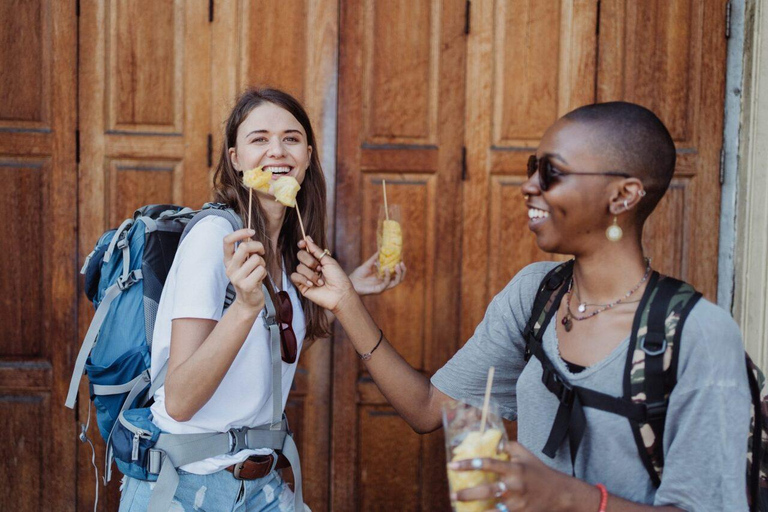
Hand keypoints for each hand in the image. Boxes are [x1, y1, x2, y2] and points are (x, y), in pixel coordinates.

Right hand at [223, 229, 266, 310]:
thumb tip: (250, 235)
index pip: (227, 240)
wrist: (249, 301)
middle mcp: (230, 268)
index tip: (251, 231)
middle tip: (261, 251)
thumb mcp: (244, 263)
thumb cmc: (250, 278)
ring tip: (258, 270)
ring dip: (262, 263)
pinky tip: (259, 279)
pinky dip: (264, 272)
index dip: (240, 232)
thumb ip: (245, 251)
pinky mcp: (246, 285)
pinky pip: (261, 270)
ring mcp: (236, 277)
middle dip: (257, 246)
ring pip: (256, 259)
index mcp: (228, 260)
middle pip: (244, 247)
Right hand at [292, 238, 355, 312]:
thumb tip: (307, 238)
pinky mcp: (302, 285)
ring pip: (299, 267)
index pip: (306, 249)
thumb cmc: (338, 278)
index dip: (302, 245)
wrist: (339, 294)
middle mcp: (310, 267)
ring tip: (320, 281)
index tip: (302, 243)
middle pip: (300, 255)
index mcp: (317, 260)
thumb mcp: (328, 260)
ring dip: (311, 274)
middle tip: (319, 268)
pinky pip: (294, 277)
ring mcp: (306, 276)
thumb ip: (316, 250)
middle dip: (310, 261)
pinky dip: (303, 279)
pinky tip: (312, 284)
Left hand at [349, 253, 406, 295]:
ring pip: (396, 282)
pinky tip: (386, 268)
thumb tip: (381, 249)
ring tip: (397, 265)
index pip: (396, 273)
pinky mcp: (378, 290)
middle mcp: (384, 283)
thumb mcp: (367, 265)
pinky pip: (386, 284)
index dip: (400, 267)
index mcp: (384, 277)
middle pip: (399, 279)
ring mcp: (382, 287)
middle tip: (401, 262)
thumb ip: (374, 258)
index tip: (401, 258)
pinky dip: (388, 276)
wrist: (350, 283)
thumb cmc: (357, 275)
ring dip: (398, 274)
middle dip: (402, 271)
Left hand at [449, 442, 578, 511]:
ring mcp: (517, 503)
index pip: (489, 463)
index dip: (469, 464)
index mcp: (515, 468)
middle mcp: (515, 486)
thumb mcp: (525, 454)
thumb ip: (507, 446)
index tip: (452, 465)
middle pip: (488, 490)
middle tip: (452, 494)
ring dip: (475, 508)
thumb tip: (491, 440)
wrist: (560, 494)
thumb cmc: (539, 472)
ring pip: (492, 507)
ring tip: (458, 508)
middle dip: (468, 494)